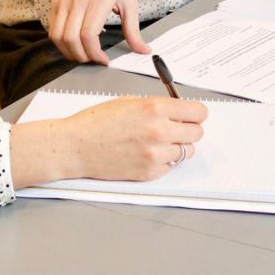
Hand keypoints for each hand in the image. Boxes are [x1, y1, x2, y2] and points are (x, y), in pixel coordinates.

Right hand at [9, 96, 207, 187]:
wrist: (76, 146)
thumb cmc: (97, 122)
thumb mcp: (130, 102)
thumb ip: (158, 106)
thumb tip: (179, 111)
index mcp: (155, 108)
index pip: (198, 112)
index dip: (195, 113)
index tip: (191, 115)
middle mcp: (160, 131)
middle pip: (197, 132)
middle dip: (188, 129)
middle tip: (175, 128)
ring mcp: (156, 154)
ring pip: (187, 151)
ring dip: (177, 146)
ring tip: (158, 142)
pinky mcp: (150, 172)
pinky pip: (171, 166)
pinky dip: (164, 161)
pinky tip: (146, 154)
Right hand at [49, 0, 150, 63]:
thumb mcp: (129, 1)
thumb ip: (133, 29)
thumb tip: (143, 50)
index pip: (88, 34)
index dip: (94, 53)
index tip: (104, 60)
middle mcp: (78, 0)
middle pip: (71, 39)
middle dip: (82, 56)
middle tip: (93, 59)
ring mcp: (64, 2)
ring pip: (58, 37)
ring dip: (69, 52)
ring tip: (83, 54)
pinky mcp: (56, 4)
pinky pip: (53, 30)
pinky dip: (61, 43)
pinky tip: (74, 45)